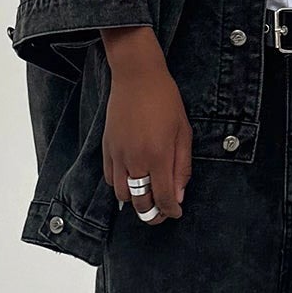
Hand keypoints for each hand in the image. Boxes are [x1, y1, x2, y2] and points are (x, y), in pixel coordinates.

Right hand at [101, 30, 190, 223]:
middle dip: (152, 214)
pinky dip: (121, 186)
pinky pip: (110, 178)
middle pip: (141, 202)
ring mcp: (118, 155)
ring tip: (147, 198)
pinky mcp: (107, 148)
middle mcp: (136, 160)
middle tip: (161, 214)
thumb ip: (182, 167)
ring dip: (136, 201)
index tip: (176, 213)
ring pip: (123, 195)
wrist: (137, 77)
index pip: (164, 198)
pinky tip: (132, 181)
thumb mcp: (184, 133)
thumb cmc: (165, 101)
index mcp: (159, 156)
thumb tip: (179, 196)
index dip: (171, 212)